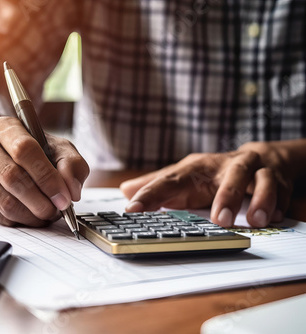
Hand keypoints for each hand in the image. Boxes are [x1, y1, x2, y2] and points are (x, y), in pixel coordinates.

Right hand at [0, 116, 88, 226]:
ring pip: (3, 201)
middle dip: (40, 201)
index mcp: (5, 127)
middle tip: (56, 211)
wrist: (5, 158)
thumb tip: (70, 189)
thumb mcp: (59, 150)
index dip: (47, 177)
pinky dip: (18, 221)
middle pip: (12, 177)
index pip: (24, 150)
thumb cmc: (36, 154)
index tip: (64, 197)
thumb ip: (71, 164)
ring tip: (45, 215)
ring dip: (30, 215)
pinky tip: (28, 215)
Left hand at [120, 142, 296, 227]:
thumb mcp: (183, 178)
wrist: (259, 156)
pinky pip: (280, 189)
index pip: (170, 180)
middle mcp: (222, 166)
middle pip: (223, 175)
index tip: (133, 209)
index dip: (150, 194)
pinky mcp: (274, 177)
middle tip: (220, 220)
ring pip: (257, 179)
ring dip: (259, 199)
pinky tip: (274, 217)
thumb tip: (124, 190)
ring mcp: (251, 169)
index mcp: (194, 168)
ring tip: (256, 220)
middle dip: (224, 196)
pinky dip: (278, 203)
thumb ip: (156, 185)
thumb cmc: (213, 173)